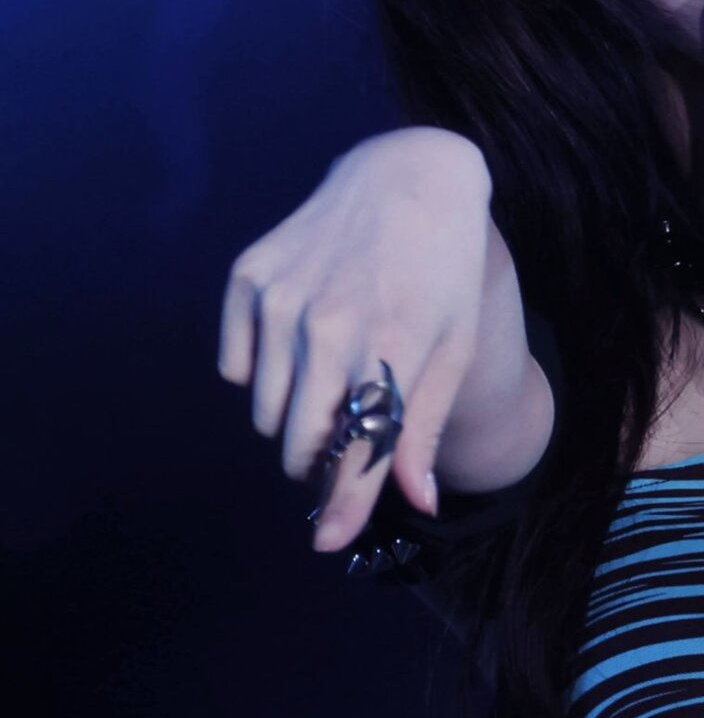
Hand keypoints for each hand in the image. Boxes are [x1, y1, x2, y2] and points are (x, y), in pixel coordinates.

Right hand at [218, 129, 513, 551]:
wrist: (409, 177)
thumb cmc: (444, 271)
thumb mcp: (454, 346)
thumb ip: (425, 426)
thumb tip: (419, 502)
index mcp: (388, 347)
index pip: (354, 450)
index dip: (341, 505)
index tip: (326, 540)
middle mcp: (326, 326)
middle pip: (298, 442)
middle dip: (318, 463)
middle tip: (342, 443)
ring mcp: (280, 299)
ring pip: (263, 412)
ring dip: (290, 420)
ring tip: (329, 383)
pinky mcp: (249, 276)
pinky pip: (234, 366)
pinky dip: (259, 374)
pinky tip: (298, 344)